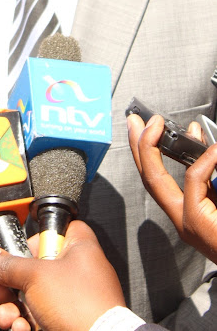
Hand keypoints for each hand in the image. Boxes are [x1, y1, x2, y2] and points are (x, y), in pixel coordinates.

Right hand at [0, 220, 125, 330]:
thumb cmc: (80, 306)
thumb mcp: (35, 276)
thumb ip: (9, 265)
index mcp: (79, 249)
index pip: (57, 231)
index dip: (36, 237)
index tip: (19, 247)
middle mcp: (78, 273)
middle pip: (35, 268)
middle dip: (9, 282)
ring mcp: (73, 301)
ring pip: (33, 298)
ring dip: (13, 307)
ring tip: (8, 315)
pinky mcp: (67, 322)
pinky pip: (39, 318)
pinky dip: (25, 323)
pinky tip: (20, 327)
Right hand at [127, 113, 216, 262]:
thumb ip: (210, 172)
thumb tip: (199, 137)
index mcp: (187, 214)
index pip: (158, 181)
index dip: (146, 152)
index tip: (147, 127)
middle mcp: (182, 220)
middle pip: (148, 179)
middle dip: (138, 147)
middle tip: (135, 121)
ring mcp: (187, 223)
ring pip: (156, 181)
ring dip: (151, 147)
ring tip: (157, 124)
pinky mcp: (198, 222)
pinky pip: (194, 182)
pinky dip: (202, 160)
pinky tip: (212, 148)